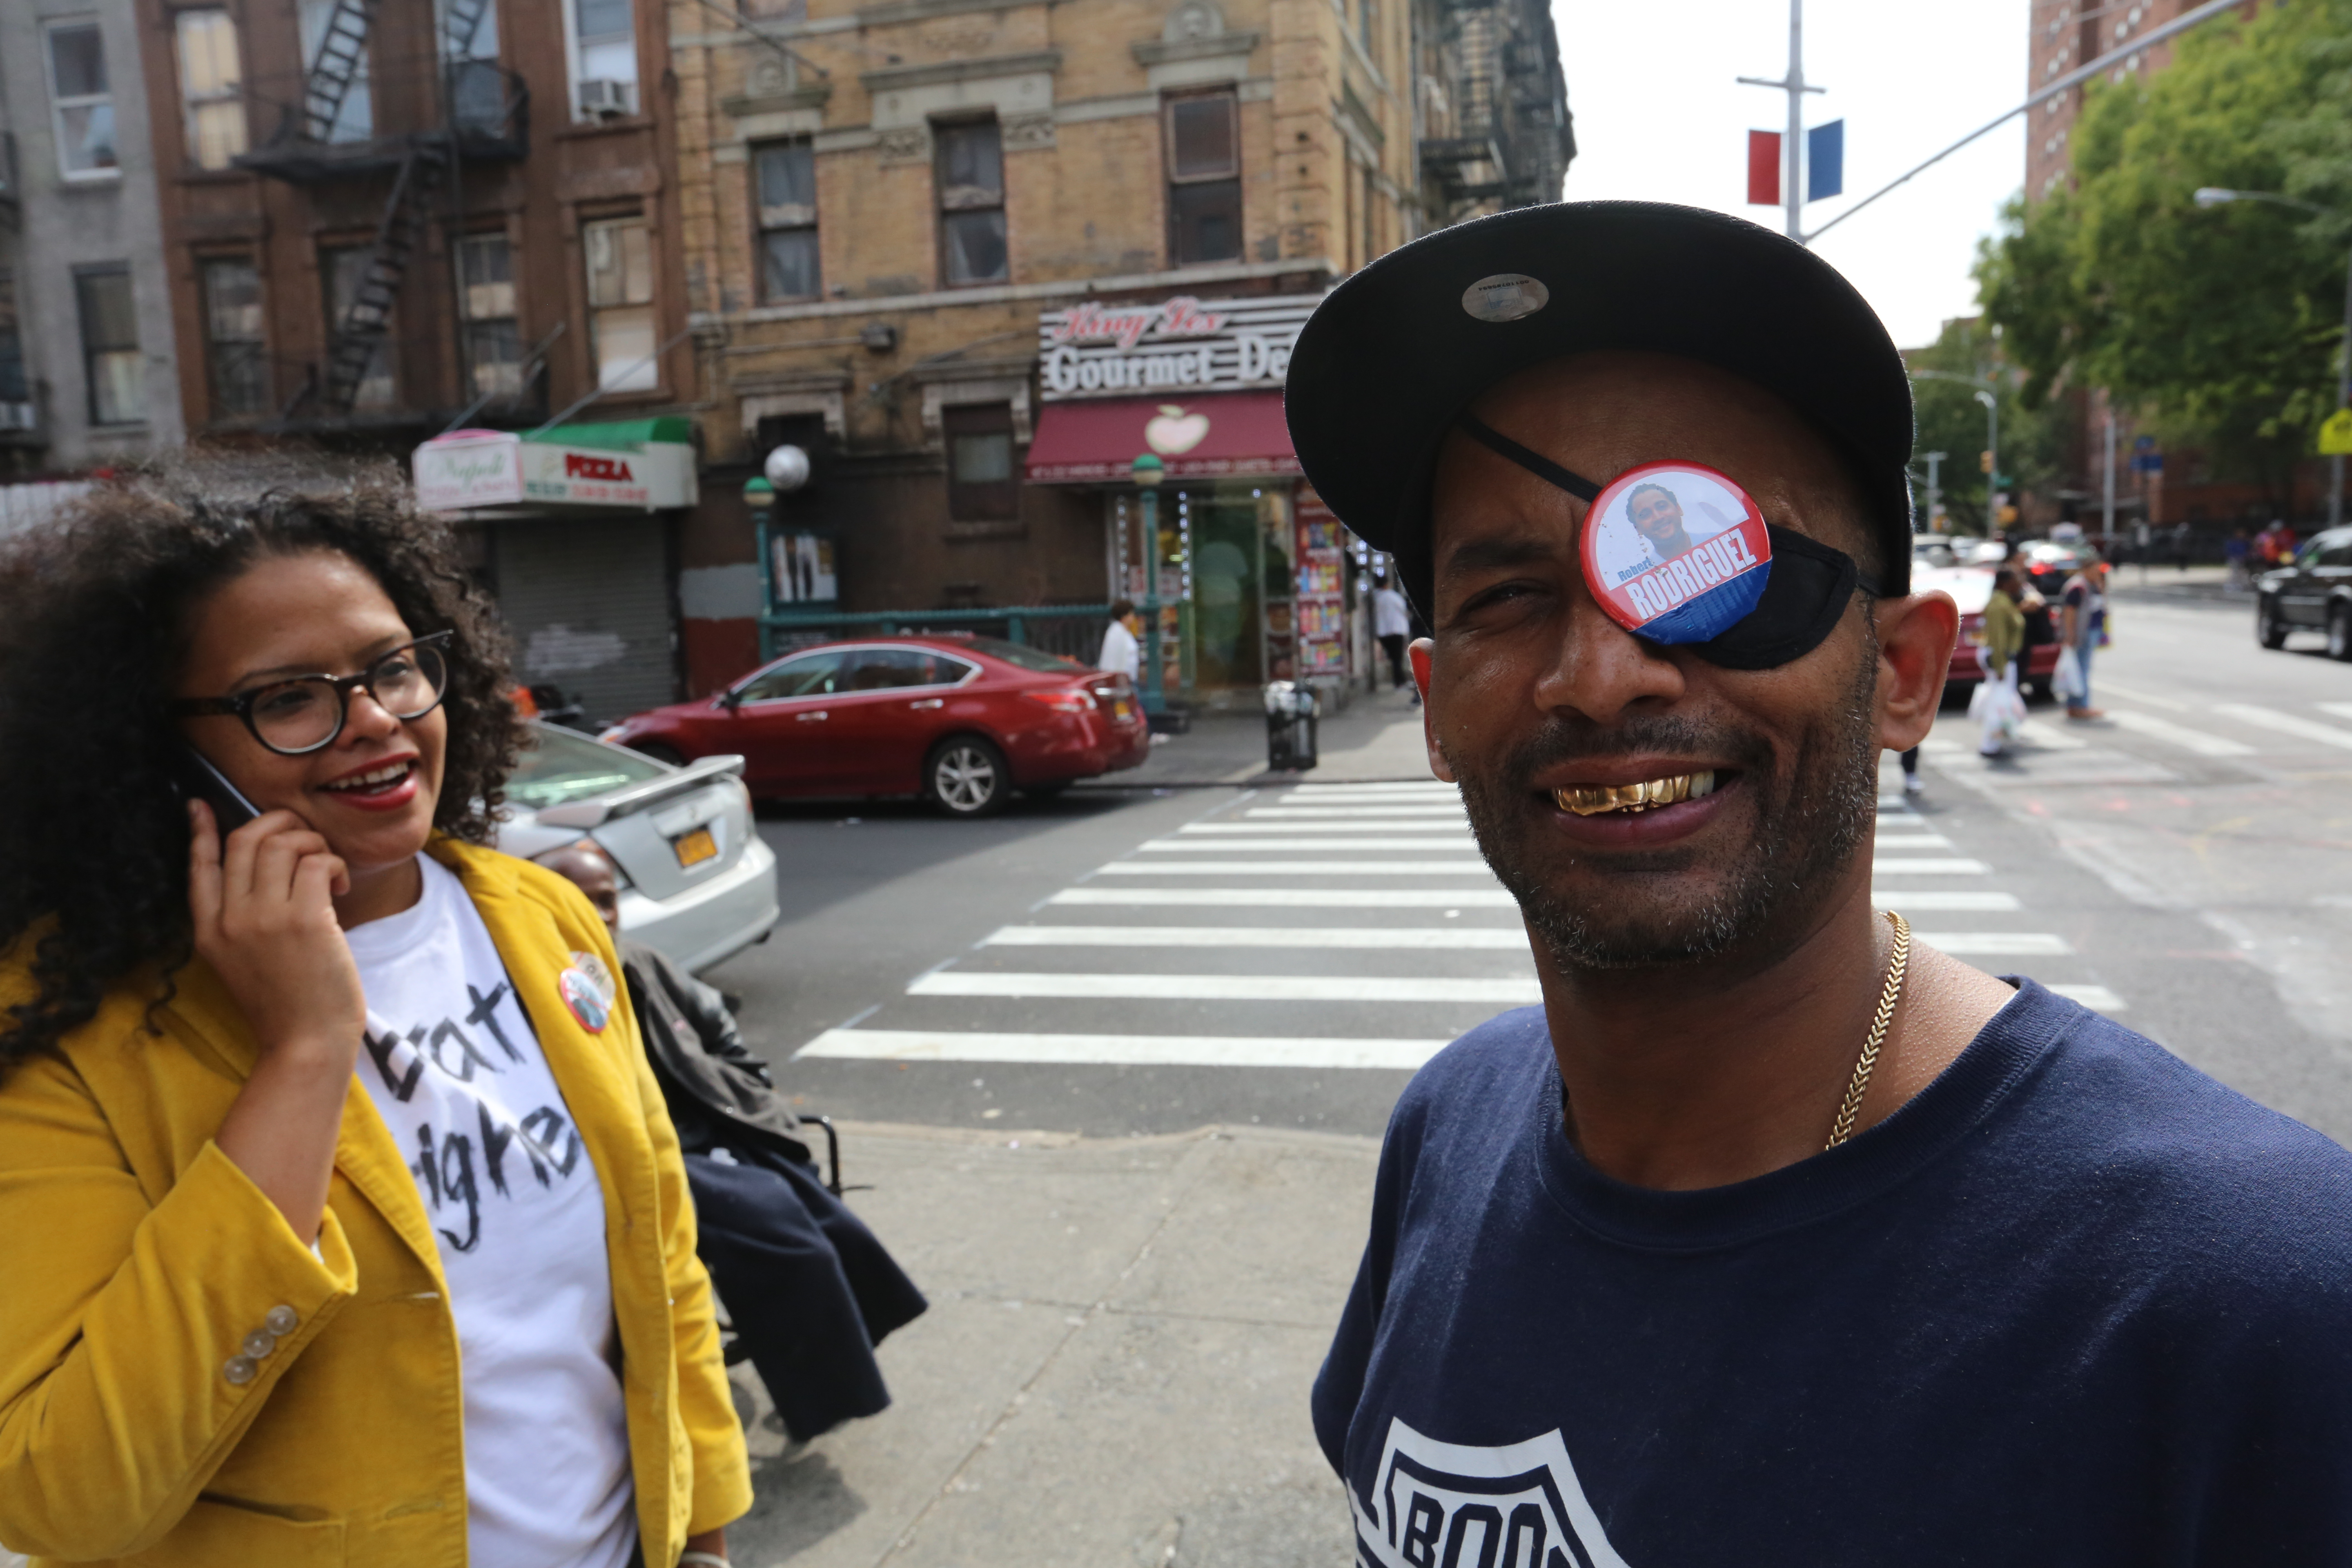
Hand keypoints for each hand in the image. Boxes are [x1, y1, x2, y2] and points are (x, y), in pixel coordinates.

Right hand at [187, 799, 364, 1065]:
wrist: (306, 1043)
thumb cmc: (287, 1002)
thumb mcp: (242, 961)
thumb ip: (241, 920)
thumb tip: (262, 871)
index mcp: (209, 931)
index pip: (199, 866)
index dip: (201, 831)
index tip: (201, 805)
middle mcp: (230, 920)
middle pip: (244, 840)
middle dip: (280, 825)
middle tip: (307, 840)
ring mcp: (264, 919)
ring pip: (282, 843)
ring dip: (313, 843)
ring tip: (328, 870)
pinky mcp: (304, 921)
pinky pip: (316, 862)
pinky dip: (333, 863)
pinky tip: (342, 886)